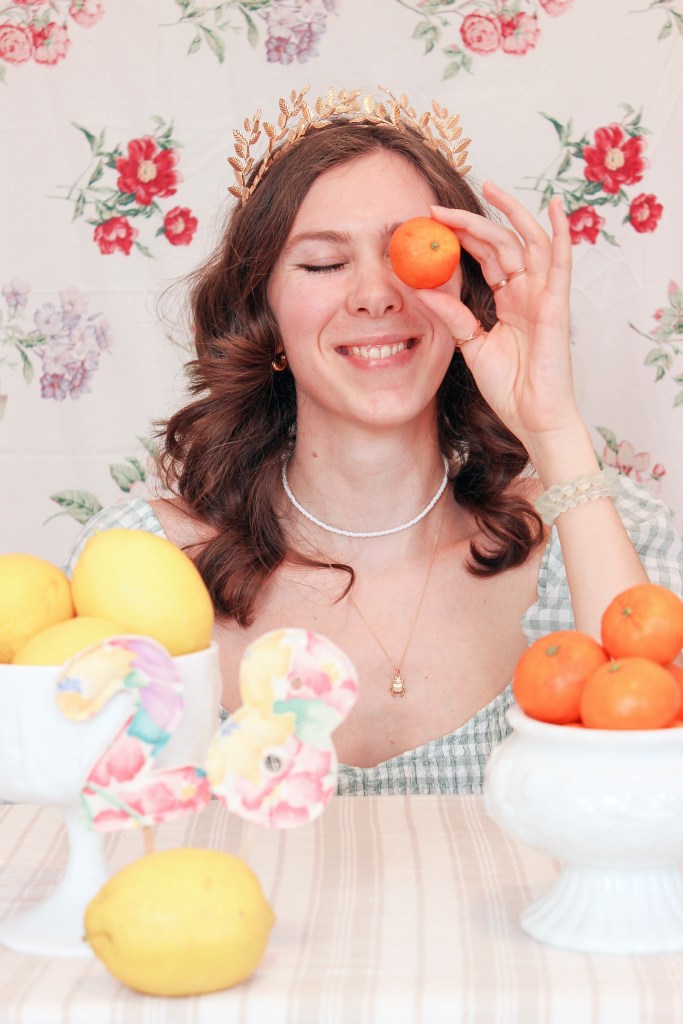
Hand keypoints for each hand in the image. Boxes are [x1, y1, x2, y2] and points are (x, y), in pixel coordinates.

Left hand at [417, 181, 578, 453]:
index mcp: (509, 301)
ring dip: (509, 213)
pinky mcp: (556, 305)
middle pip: (501, 244)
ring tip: (488, 187)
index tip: (429, 224)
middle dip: (472, 223)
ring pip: (527, 242)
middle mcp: (527, 292)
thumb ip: (451, 315)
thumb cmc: (510, 388)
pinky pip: (561, 263)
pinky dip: (561, 234)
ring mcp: (543, 296)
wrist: (532, 417)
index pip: (485, 257)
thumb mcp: (471, 345)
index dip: (460, 238)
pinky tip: (555, 207)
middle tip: (439, 209)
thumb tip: (419, 288)